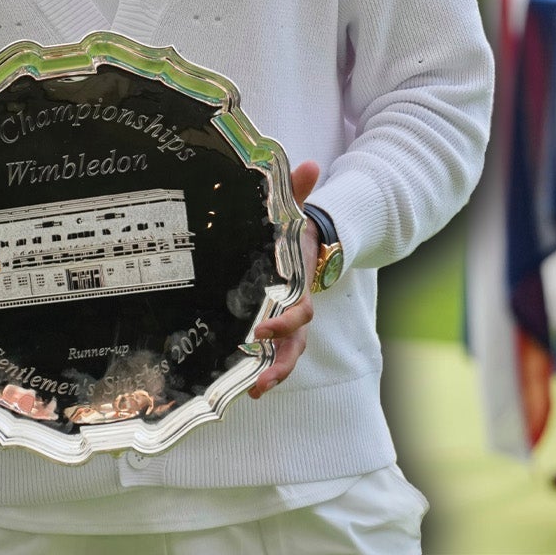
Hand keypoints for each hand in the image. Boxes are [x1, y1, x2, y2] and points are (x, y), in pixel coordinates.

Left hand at [250, 160, 321, 397]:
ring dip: (273, 373)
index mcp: (301, 283)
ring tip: (253, 392)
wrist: (312, 238)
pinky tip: (243, 385)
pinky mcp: (275, 324)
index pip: (300, 310)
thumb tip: (309, 163)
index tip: (263, 327)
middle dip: (280, 362)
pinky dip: (263, 367)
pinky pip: (274, 351)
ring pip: (288, 353)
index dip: (285, 320)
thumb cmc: (297, 226)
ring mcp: (289, 319)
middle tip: (259, 380)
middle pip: (296, 342)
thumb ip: (299, 190)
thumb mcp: (297, 208)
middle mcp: (298, 306)